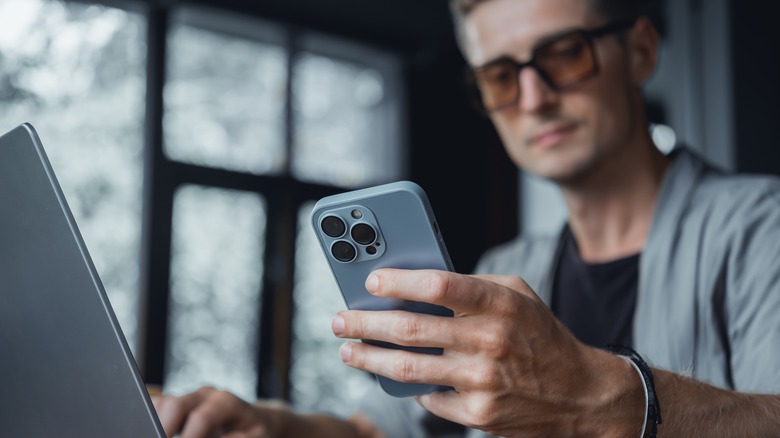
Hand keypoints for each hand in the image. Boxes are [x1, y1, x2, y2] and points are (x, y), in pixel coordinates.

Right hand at [152, 386, 285, 437]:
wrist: (257, 423)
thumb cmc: (255, 433)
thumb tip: (206, 437)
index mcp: (226, 403)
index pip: (200, 418)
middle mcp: (206, 395)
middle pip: (175, 405)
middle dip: (163, 429)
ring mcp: (191, 398)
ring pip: (162, 404)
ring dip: (154, 423)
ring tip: (154, 435)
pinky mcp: (180, 405)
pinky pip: (158, 407)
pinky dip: (152, 420)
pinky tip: (153, 432)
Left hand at [331, 269, 644, 436]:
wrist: (581, 395)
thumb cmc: (541, 336)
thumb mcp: (518, 296)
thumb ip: (473, 285)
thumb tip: (415, 284)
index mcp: (500, 304)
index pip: (439, 285)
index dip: (399, 281)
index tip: (371, 280)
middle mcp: (490, 341)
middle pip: (410, 329)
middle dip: (364, 323)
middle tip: (339, 319)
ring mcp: (482, 381)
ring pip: (407, 368)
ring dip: (367, 358)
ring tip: (347, 350)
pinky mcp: (478, 413)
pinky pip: (428, 396)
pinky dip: (407, 386)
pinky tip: (391, 375)